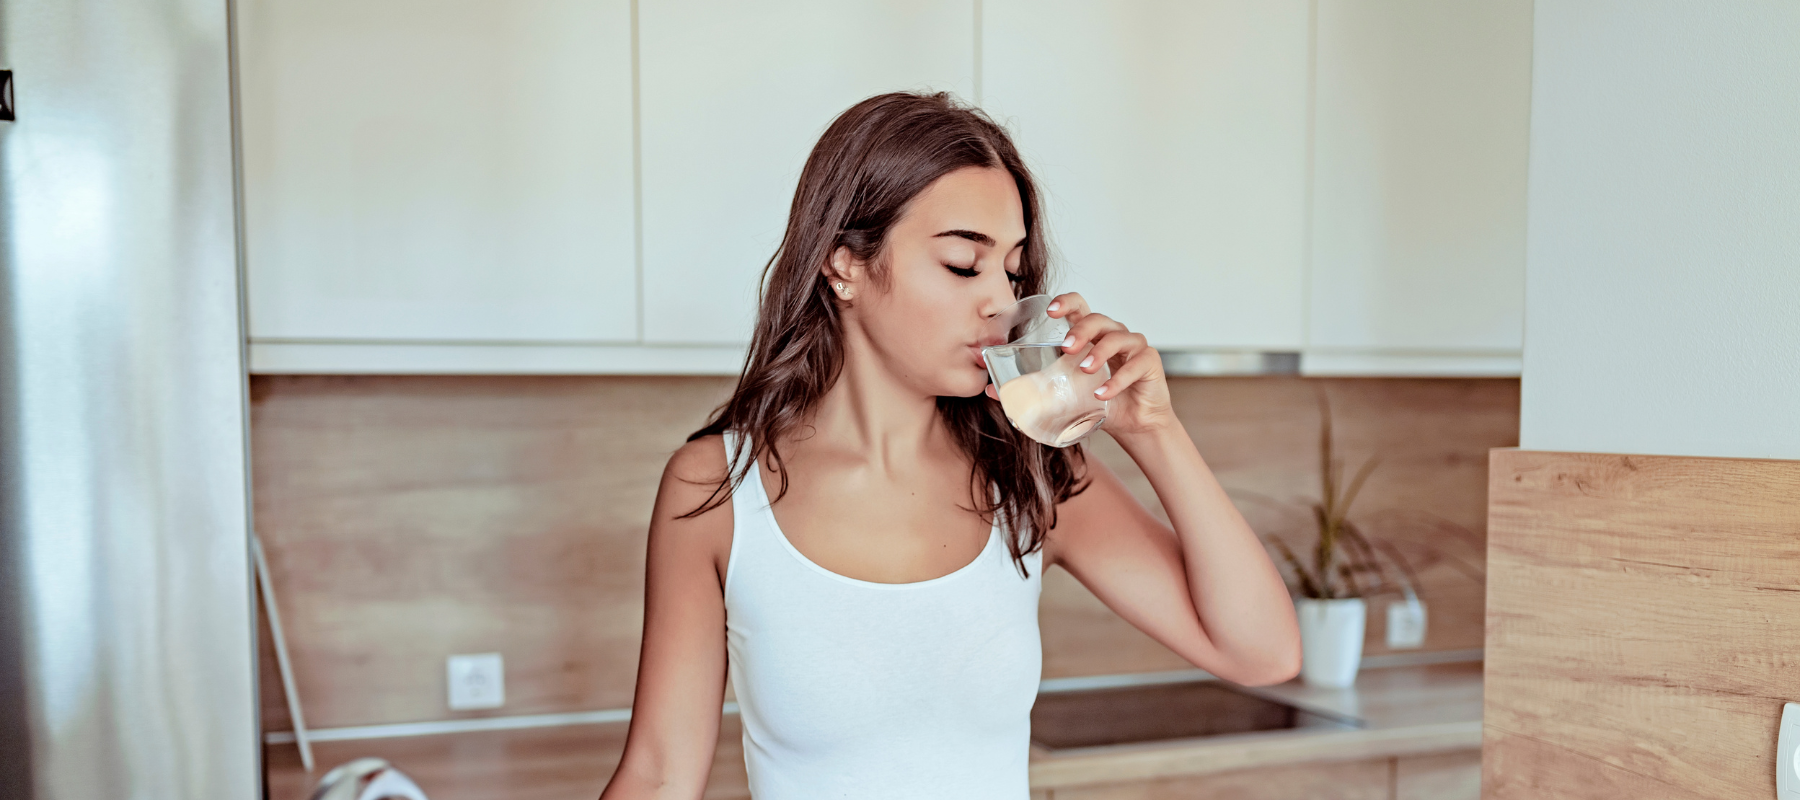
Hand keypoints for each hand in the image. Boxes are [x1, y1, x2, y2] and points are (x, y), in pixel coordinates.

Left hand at [983, 291, 1176, 439]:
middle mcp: (1112, 334)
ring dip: (1100, 351)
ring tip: (1085, 370)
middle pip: (1098, 319)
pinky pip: (1136, 364)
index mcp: (1090, 335)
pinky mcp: (1150, 363)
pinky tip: (1103, 393)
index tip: (1051, 311)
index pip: (1079, 307)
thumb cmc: (1098, 401)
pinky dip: (1119, 379)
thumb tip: (991, 390)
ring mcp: (1133, 346)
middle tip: (1066, 348)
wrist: (1133, 424)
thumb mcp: (1063, 394)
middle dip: (1081, 329)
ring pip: (1118, 337)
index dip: (1067, 303)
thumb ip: (1031, 388)